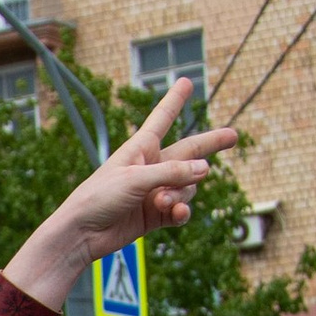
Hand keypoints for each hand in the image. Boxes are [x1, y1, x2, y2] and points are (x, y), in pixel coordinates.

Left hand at [41, 79, 242, 269]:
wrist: (81, 233)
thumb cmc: (99, 197)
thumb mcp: (136, 179)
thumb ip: (172, 172)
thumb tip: (205, 169)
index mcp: (140, 148)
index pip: (162, 118)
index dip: (174, 100)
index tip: (186, 82)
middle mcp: (151, 167)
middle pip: (189, 151)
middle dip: (211, 144)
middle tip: (234, 136)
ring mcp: (154, 191)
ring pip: (187, 187)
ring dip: (180, 193)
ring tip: (161, 201)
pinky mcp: (155, 215)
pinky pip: (180, 209)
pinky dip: (180, 211)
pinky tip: (175, 213)